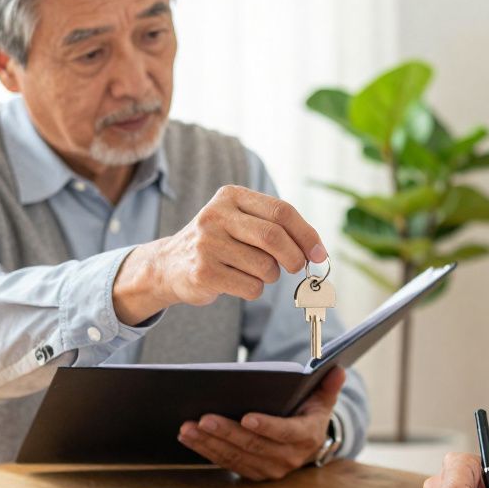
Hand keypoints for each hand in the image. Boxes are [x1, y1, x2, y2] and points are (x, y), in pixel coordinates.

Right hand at [113, 185, 326, 324]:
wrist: (169, 265)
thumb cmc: (220, 244)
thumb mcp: (242, 222)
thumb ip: (277, 229)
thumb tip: (317, 253)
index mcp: (231, 196)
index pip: (282, 211)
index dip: (307, 234)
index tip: (319, 254)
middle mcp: (216, 215)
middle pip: (274, 237)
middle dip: (295, 258)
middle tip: (299, 269)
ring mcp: (206, 244)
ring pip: (265, 267)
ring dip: (270, 276)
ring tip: (253, 272)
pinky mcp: (203, 272)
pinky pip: (251, 287)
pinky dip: (254, 290)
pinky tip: (236, 282)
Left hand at [177, 367, 344, 479]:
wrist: (308, 443)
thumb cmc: (310, 414)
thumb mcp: (323, 399)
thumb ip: (329, 385)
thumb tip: (338, 370)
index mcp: (306, 437)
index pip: (285, 433)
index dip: (266, 426)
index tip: (246, 417)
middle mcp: (288, 458)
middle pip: (254, 446)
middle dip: (227, 433)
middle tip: (204, 418)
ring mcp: (269, 469)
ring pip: (235, 457)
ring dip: (209, 443)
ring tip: (188, 428)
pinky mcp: (252, 473)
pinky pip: (226, 463)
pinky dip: (206, 450)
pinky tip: (189, 437)